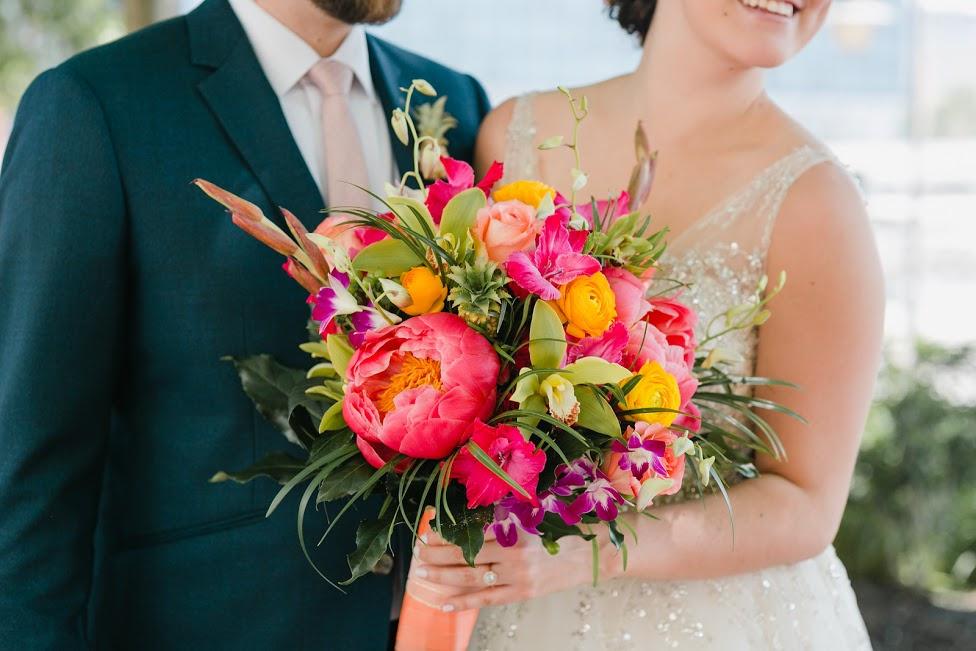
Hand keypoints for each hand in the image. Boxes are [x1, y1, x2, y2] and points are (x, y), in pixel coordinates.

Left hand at [406, 526, 621, 611]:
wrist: (594, 554)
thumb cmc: (565, 526)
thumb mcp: (536, 513)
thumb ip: (507, 513)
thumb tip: (472, 510)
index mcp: (518, 532)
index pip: (472, 534)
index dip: (447, 534)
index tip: (427, 529)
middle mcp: (515, 557)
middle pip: (466, 557)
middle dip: (437, 554)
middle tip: (417, 550)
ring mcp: (518, 579)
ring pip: (471, 579)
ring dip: (442, 576)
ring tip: (421, 572)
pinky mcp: (522, 594)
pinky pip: (486, 600)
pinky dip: (462, 602)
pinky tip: (442, 602)